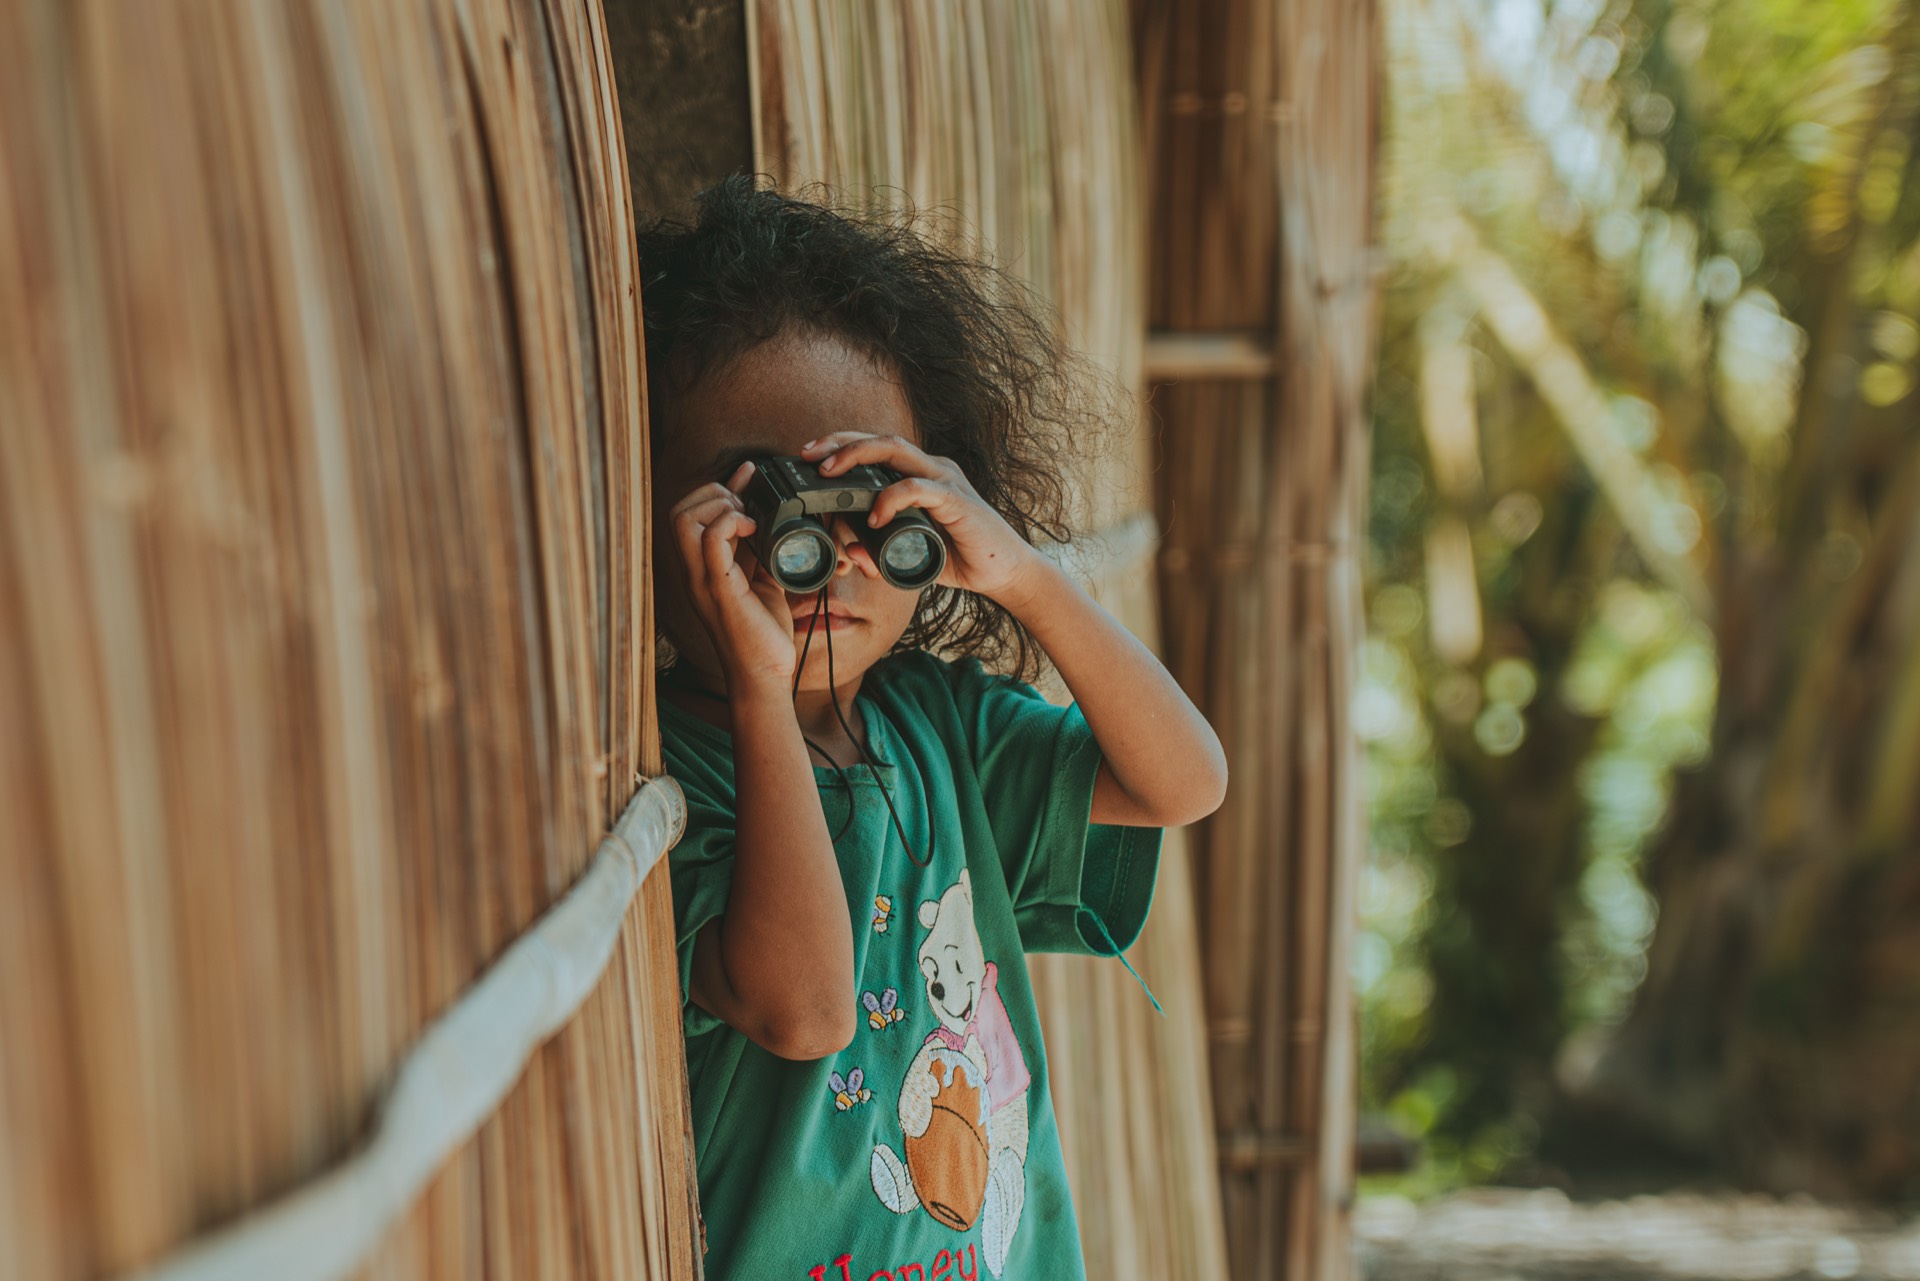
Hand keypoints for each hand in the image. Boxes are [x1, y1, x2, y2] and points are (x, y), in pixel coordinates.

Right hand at [669, 462, 795, 686]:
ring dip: (719, 505)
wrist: (766, 676)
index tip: (747, 484)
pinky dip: (732, 522)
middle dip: (713, 493)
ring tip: (749, 516)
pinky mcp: (720, 589)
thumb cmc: (763, 634)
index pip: (688, 514)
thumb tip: (769, 519)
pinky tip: (755, 529)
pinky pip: (712, 540)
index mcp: (700, 569)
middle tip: (747, 505)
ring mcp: (702, 580)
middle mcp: (693, 572)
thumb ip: (758, 551)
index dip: (715, 490)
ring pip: (685, 519)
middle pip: (679, 510)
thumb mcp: (762, 581)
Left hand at [800, 433, 1049, 603]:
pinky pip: (917, 488)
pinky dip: (891, 499)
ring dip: (857, 457)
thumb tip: (852, 553)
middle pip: (881, 439)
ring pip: (896, 451)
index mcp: (921, 475)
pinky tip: (874, 517)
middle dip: (840, 442)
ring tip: (829, 474)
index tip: (809, 456)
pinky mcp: (957, 500)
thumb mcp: (912, 550)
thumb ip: (883, 548)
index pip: (877, 449)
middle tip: (808, 455)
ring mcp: (945, 480)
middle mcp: (932, 469)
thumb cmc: (961, 557)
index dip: (842, 446)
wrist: (1005, 572)